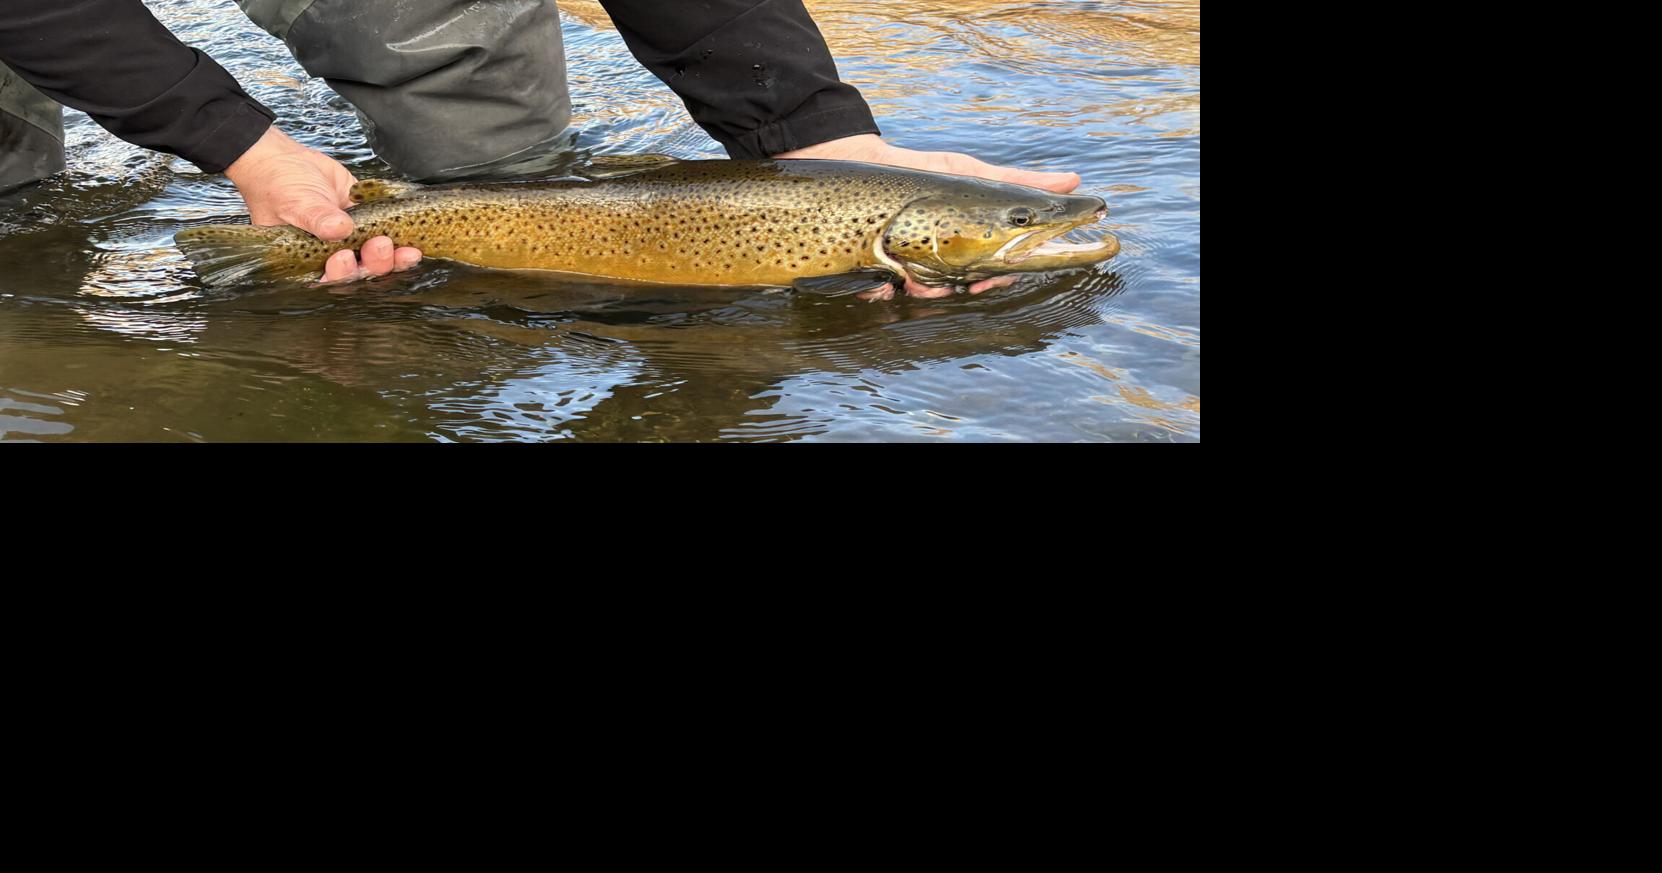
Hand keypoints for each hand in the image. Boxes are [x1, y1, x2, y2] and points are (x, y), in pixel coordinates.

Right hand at [224, 126, 421, 281]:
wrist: (287, 160)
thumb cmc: (278, 186)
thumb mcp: (294, 203)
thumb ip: (316, 218)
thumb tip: (340, 229)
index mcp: (309, 261)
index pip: (330, 280)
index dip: (342, 276)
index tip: (345, 257)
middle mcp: (332, 256)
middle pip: (360, 273)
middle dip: (374, 264)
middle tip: (380, 245)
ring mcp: (354, 240)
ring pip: (379, 260)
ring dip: (394, 259)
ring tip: (404, 249)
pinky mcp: (370, 222)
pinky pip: (390, 237)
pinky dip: (403, 242)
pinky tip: (415, 244)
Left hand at [777, 134, 1065, 297]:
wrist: (856, 162)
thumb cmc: (921, 174)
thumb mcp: (972, 175)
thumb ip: (1022, 182)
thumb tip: (1074, 181)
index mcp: (972, 245)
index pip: (998, 271)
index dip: (1001, 278)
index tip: (999, 277)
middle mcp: (944, 262)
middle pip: (965, 288)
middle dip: (964, 286)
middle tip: (962, 281)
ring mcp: (911, 268)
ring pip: (930, 297)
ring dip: (927, 290)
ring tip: (913, 276)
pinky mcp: (879, 272)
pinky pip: (888, 296)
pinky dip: (888, 292)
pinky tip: (889, 281)